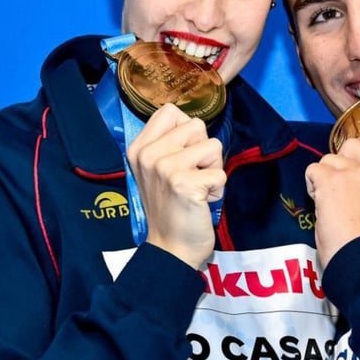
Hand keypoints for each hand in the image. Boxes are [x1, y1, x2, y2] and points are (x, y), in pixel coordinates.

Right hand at [126, 104, 225, 268]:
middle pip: (196, 125)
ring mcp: (165, 168)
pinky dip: (217, 189)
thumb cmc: (170, 208)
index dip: (187, 130)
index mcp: (140, 148)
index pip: (170, 111)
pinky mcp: (184, 183)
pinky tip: (201, 202)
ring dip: (212, 169)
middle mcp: (149, 155)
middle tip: (192, 176)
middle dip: (204, 151)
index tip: (184, 154)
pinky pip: (220, 172)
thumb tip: (192, 123)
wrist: (170, 248)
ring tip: (197, 188)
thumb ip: (168, 143)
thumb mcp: (156, 171)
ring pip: (213, 146)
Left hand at [305, 121, 359, 268]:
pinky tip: (323, 206)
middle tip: (344, 191)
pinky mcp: (332, 180)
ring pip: (329, 158)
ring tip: (334, 204)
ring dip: (326, 178)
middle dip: (343, 163)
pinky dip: (312, 186)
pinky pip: (313, 170)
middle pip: (352, 143)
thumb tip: (359, 164)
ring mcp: (356, 172)